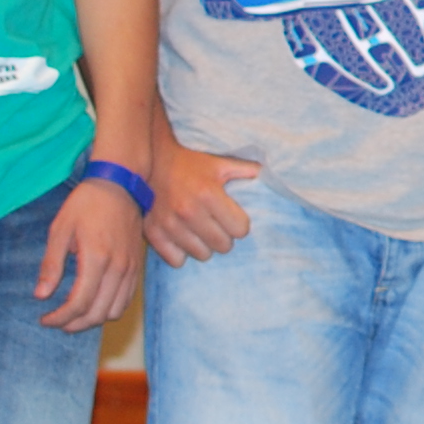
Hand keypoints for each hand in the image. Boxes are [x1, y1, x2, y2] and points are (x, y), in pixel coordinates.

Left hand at [33, 176, 145, 330]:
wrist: (120, 185)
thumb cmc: (86, 204)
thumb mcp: (60, 230)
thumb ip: (51, 265)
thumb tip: (41, 295)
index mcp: (96, 258)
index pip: (79, 303)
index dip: (60, 318)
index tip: (45, 319)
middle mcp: (117, 268)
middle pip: (97, 313)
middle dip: (73, 324)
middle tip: (56, 321)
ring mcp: (131, 269)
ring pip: (114, 311)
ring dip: (92, 320)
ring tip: (73, 316)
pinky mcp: (137, 267)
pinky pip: (126, 300)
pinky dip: (109, 310)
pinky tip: (93, 304)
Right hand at [148, 131, 259, 267]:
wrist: (152, 162)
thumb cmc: (191, 164)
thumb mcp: (220, 163)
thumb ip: (247, 170)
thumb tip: (271, 175)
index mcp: (209, 194)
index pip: (240, 230)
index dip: (239, 224)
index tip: (232, 217)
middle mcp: (189, 211)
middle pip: (223, 246)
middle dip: (224, 237)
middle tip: (216, 224)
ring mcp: (169, 225)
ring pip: (202, 255)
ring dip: (204, 245)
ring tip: (200, 230)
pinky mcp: (153, 233)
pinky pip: (177, 261)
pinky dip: (181, 253)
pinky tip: (183, 238)